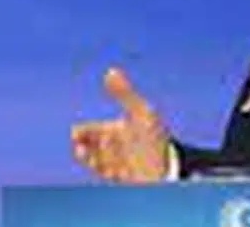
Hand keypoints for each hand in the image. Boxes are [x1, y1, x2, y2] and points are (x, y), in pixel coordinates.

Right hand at [70, 67, 169, 182]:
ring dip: (88, 158)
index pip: (87, 131)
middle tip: (80, 146)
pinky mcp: (120, 178)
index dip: (80, 133)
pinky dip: (100, 170)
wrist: (171, 165)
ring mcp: (116, 162)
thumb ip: (124, 94)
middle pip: (86, 145)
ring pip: (92, 159)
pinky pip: (103, 174)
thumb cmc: (155, 137)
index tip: (78, 134)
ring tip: (85, 155)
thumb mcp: (141, 112)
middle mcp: (113, 146)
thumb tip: (110, 71)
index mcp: (116, 129)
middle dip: (81, 146)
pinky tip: (105, 169)